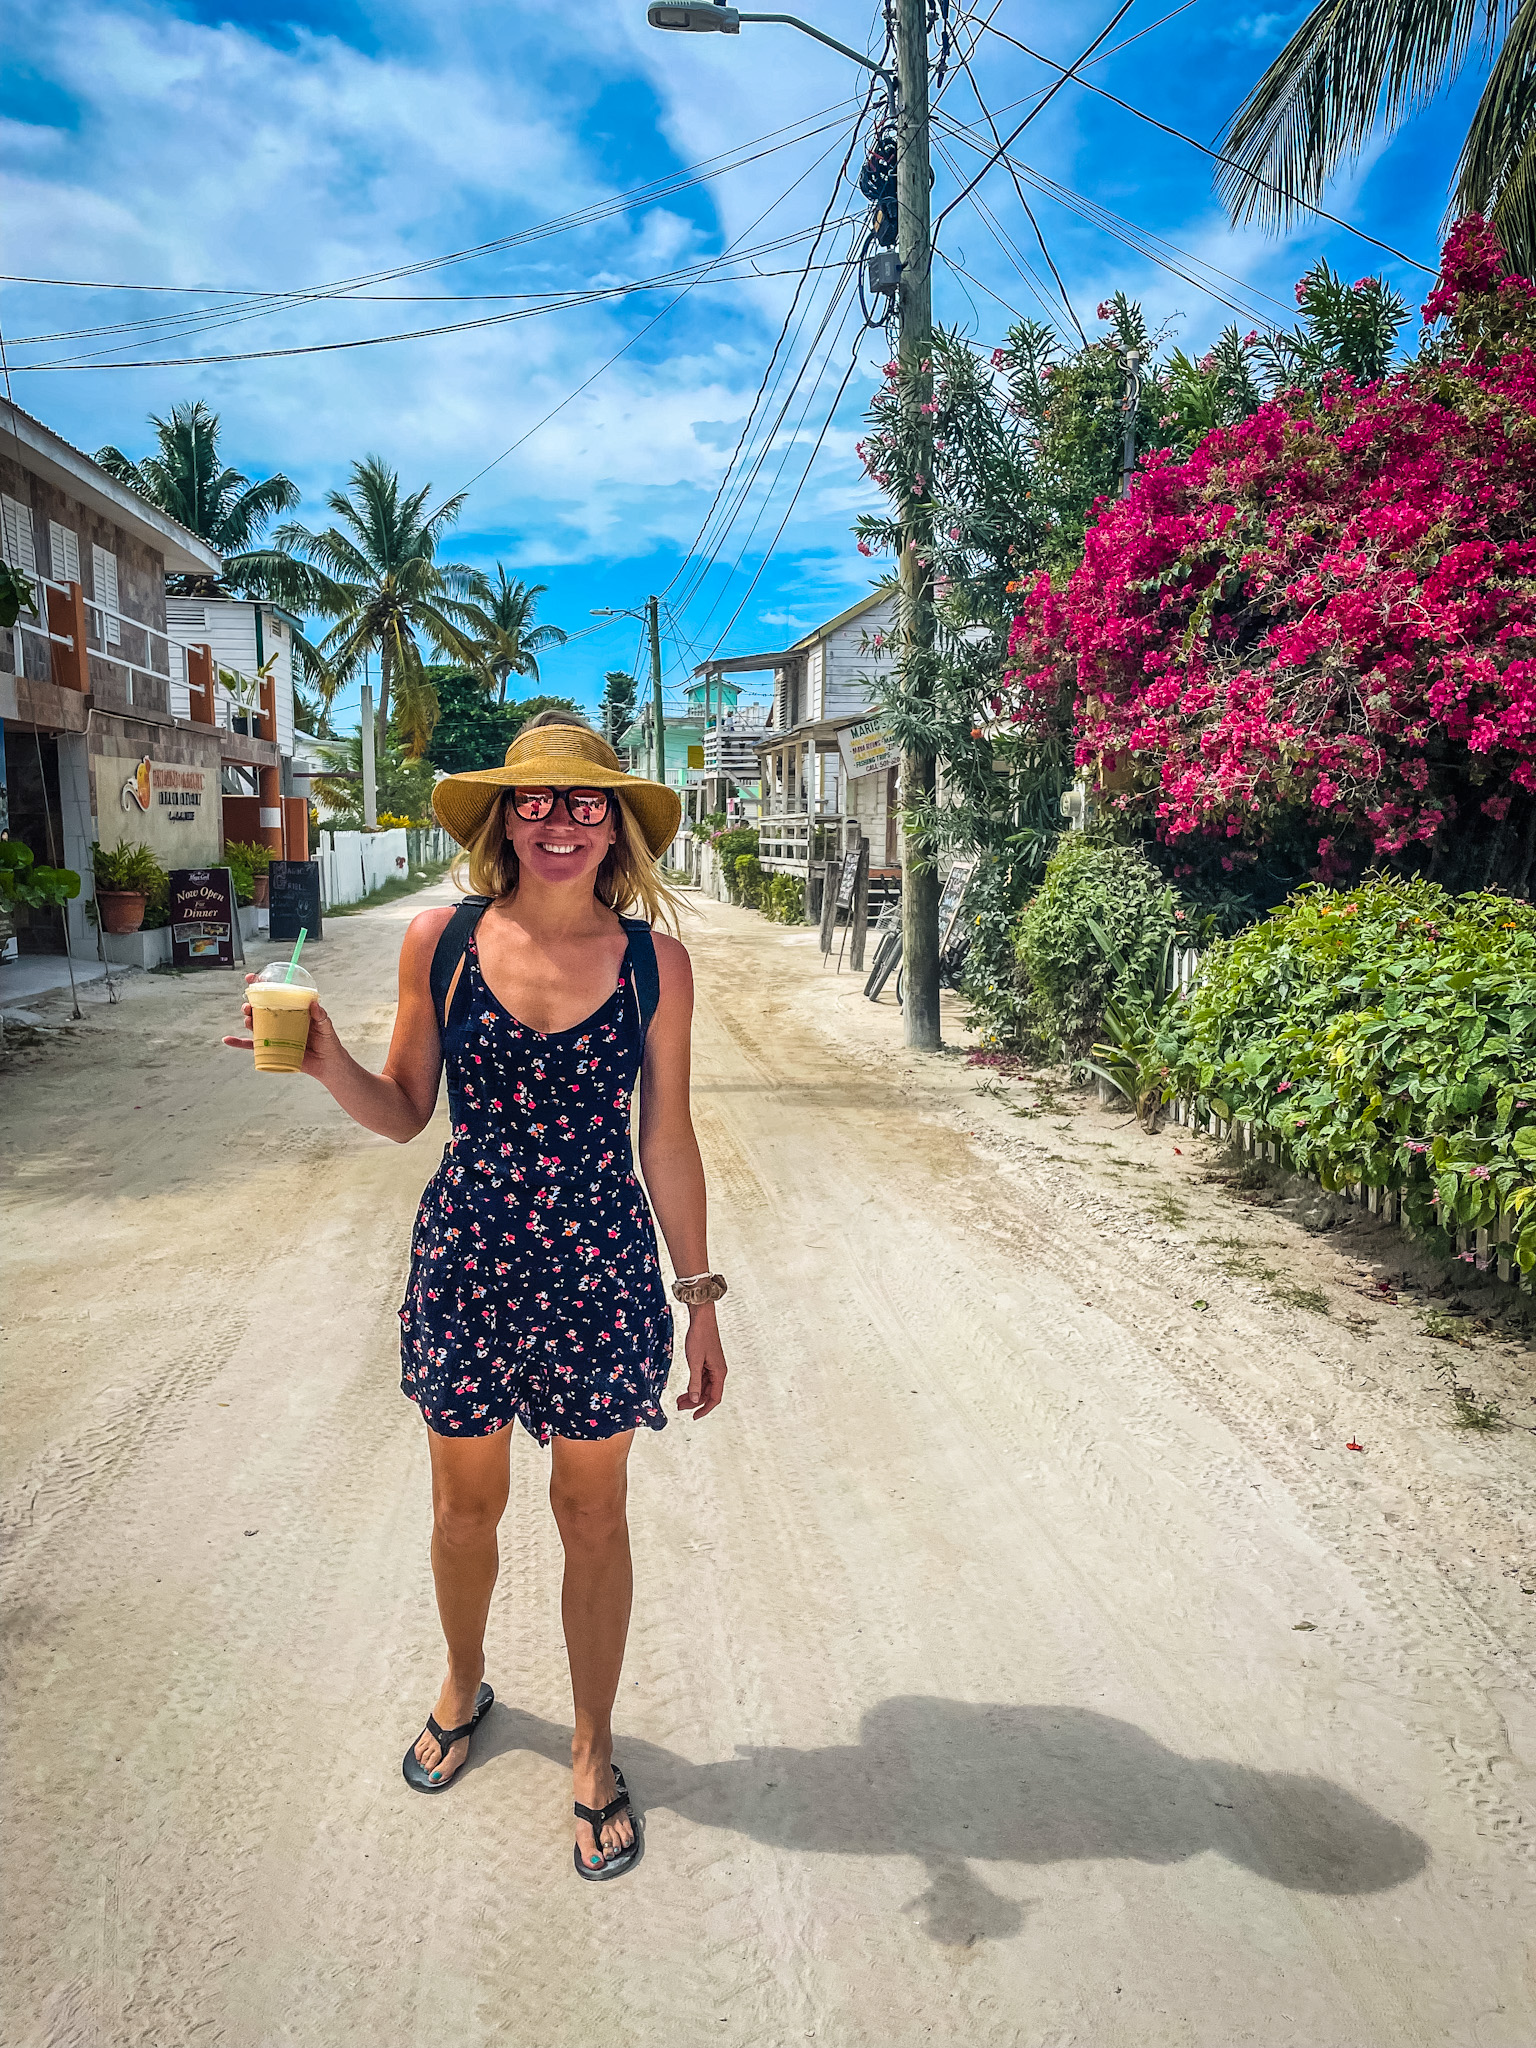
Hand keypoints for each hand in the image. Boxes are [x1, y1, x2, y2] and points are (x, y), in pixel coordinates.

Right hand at [221, 974, 344, 1082]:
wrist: (327, 1064)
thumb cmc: (328, 1042)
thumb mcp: (325, 1026)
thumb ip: (321, 1016)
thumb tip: (314, 1004)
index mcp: (292, 1011)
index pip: (275, 995)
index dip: (262, 986)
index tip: (251, 978)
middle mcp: (281, 1020)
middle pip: (261, 1009)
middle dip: (251, 1004)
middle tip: (249, 1005)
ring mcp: (275, 1034)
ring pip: (256, 1025)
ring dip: (247, 1020)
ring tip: (248, 1019)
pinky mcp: (271, 1049)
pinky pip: (252, 1046)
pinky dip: (239, 1043)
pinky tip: (228, 1040)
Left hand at [677, 1302, 726, 1419]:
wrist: (702, 1318)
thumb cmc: (700, 1337)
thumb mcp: (695, 1362)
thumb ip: (694, 1382)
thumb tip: (694, 1400)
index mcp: (719, 1373)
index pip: (714, 1398)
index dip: (704, 1410)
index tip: (693, 1417)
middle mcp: (718, 1371)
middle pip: (708, 1393)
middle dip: (694, 1402)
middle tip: (679, 1407)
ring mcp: (713, 1366)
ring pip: (704, 1386)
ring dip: (692, 1394)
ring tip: (678, 1400)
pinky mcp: (707, 1361)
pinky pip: (701, 1378)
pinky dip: (693, 1385)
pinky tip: (684, 1388)